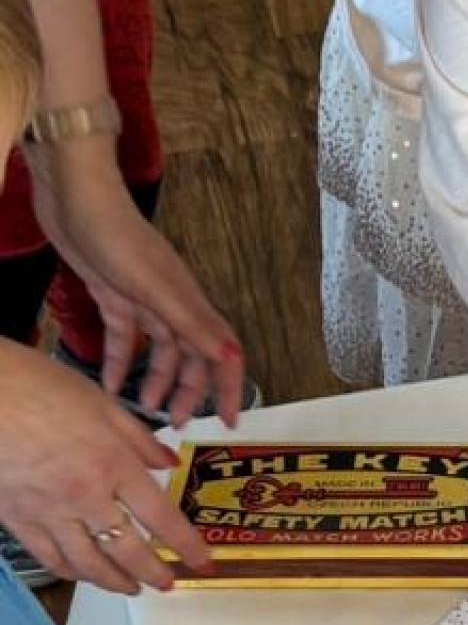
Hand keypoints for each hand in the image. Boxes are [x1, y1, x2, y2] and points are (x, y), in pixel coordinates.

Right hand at [0, 340, 215, 594]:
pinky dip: (73, 573)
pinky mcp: (18, 520)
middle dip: (153, 573)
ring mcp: (49, 512)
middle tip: (167, 583)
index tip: (203, 561)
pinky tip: (84, 574)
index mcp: (114, 464)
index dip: (186, 545)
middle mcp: (86, 496)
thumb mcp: (101, 403)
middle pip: (128, 551)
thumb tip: (169, 463)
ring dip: (115, 582)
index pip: (161, 517)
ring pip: (89, 564)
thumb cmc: (40, 387)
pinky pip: (51, 559)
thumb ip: (139, 438)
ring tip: (131, 588)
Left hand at [27, 130, 243, 421]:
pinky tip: (111, 385)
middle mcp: (172, 304)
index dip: (229, 387)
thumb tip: (233, 358)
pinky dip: (120, 362)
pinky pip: (125, 338)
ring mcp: (143, 300)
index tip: (231, 421)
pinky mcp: (115, 296)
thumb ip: (192, 323)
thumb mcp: (155, 287)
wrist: (76, 198)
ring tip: (147, 411)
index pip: (221, 353)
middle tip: (180, 426)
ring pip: (159, 352)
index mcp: (188, 303)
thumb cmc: (116, 237)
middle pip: (191, 357)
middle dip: (190, 392)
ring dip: (156, 381)